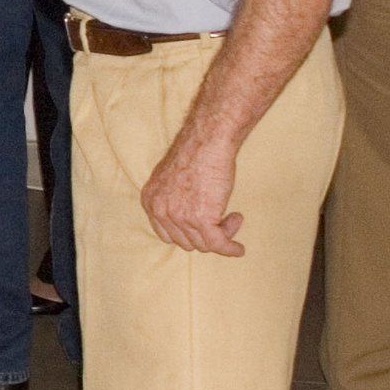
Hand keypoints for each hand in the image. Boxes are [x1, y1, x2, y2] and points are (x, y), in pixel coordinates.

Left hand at [140, 132, 244, 255]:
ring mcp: (179, 216)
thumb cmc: (196, 154)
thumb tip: (187, 223)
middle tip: (223, 220)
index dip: (187, 234)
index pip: (166, 234)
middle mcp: (160, 210)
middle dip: (205, 235)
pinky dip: (230, 249)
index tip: (202, 229)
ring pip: (204, 244)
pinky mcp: (201, 219)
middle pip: (186, 242)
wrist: (208, 140)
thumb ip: (173, 200)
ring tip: (233, 218)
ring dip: (222, 236)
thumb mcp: (172, 179)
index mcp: (150, 201)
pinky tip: (239, 248)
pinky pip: (218, 245)